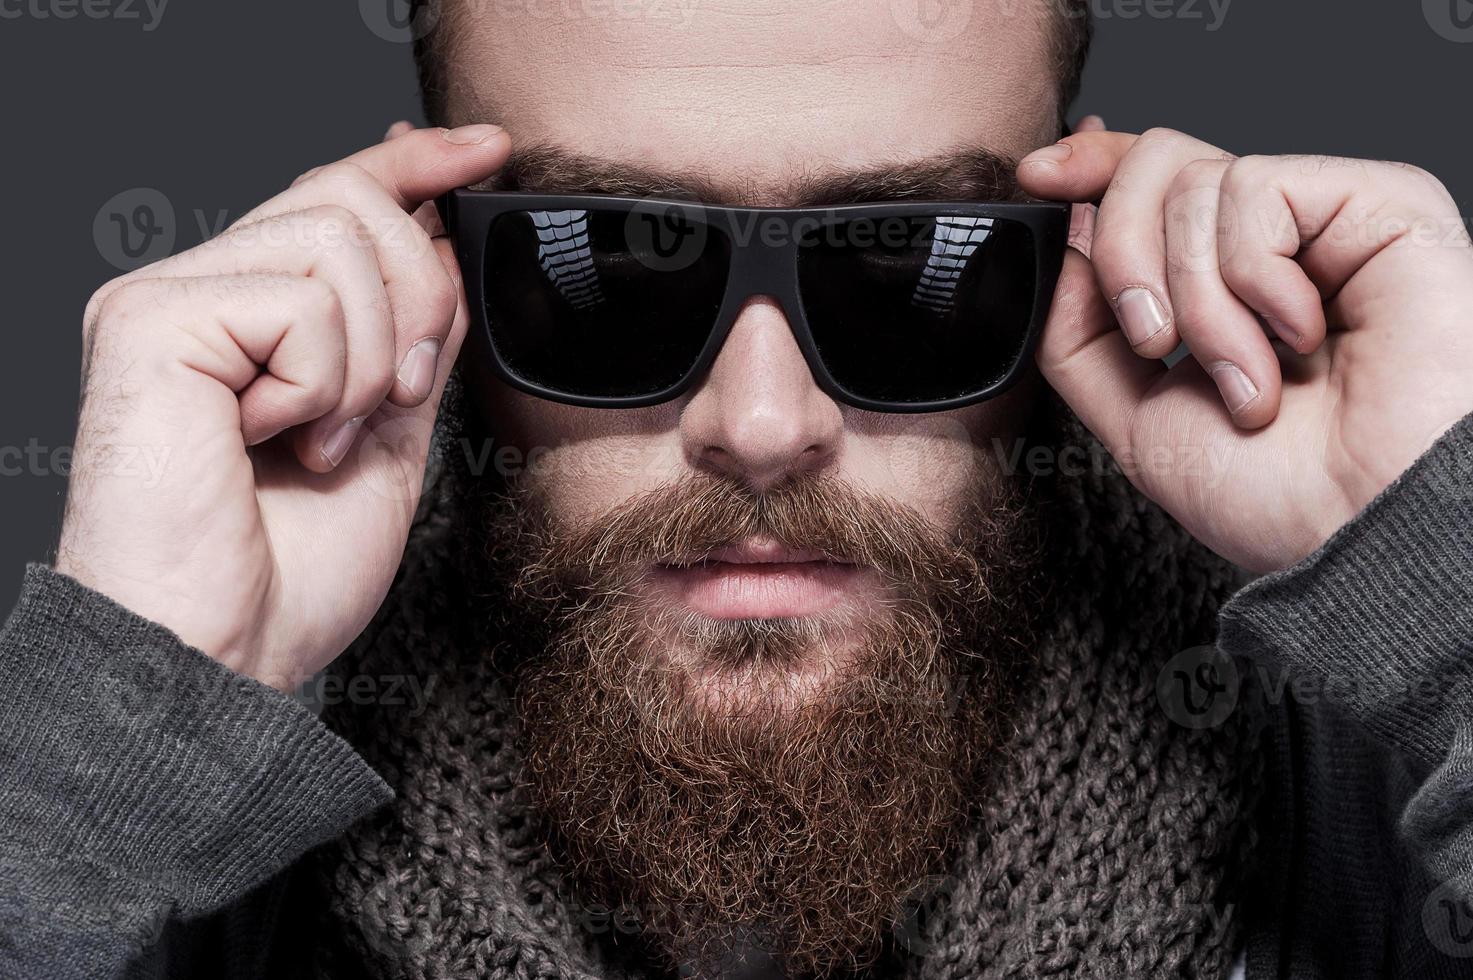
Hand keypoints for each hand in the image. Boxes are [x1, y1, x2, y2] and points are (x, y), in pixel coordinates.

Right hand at [57, 122, 509, 690]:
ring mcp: (165, 302)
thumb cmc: (283, 576)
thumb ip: (410, 342)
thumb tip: (444, 245)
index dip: (415, 168)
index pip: (334, 201)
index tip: (485, 153)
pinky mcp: (150, 323)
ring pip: (334, 239)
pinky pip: (300, 302)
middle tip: (396, 395)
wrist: (217, 661)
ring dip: (367, 356)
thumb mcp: (384, 439)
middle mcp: (195, 293)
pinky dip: (322, 382)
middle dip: (416, 296)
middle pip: (346, 201)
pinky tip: (279, 439)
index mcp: (245, 319)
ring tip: (323, 438)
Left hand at [1019, 122, 1472, 572]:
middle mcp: (1273, 242)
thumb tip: (1063, 233)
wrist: (1366, 530)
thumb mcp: (1135, 415)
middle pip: (1155, 164)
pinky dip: (1252, 279)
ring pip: (1192, 183)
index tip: (1039, 179)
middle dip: (1123, 255)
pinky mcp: (1379, 200)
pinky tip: (1301, 336)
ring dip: (1199, 302)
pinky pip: (1254, 189)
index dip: (1090, 171)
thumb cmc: (1280, 494)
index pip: (1147, 186)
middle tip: (1154, 342)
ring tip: (1248, 381)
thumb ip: (1082, 329)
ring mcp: (1325, 218)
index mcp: (1221, 285)